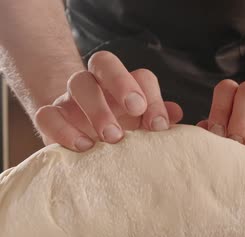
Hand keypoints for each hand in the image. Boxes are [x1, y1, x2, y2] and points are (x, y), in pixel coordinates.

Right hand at [34, 51, 182, 151]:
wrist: (81, 147)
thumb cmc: (122, 137)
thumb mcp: (142, 130)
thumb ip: (159, 120)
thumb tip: (176, 113)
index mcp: (125, 85)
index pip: (141, 76)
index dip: (152, 96)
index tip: (159, 126)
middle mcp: (97, 83)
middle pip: (104, 62)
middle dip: (122, 83)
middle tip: (135, 111)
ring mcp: (70, 97)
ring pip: (78, 83)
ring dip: (98, 109)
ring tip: (113, 138)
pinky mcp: (50, 117)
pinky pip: (48, 114)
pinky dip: (64, 129)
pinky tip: (85, 147)